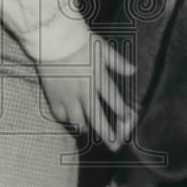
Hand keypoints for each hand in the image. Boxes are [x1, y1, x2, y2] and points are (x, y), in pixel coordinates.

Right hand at [37, 34, 136, 149]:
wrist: (54, 40)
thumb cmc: (80, 41)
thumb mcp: (102, 48)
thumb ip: (117, 62)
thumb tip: (133, 70)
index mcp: (98, 79)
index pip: (114, 100)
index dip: (123, 112)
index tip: (129, 119)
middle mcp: (84, 92)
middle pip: (97, 118)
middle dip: (108, 135)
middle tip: (115, 147)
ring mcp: (68, 96)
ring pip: (78, 121)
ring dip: (86, 128)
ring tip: (89, 131)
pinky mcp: (53, 96)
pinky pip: (60, 115)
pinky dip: (66, 119)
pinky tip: (69, 119)